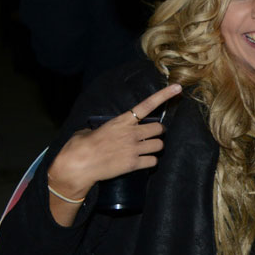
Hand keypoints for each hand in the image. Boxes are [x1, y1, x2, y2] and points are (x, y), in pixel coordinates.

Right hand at [47, 83, 178, 222]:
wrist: (77, 165)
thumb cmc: (80, 146)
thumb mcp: (91, 130)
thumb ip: (105, 128)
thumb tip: (102, 130)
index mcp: (121, 121)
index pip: (147, 105)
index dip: (164, 95)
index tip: (177, 88)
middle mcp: (131, 133)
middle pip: (159, 129)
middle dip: (158, 132)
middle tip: (151, 136)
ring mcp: (134, 149)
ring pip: (160, 145)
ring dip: (156, 147)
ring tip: (147, 149)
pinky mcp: (133, 164)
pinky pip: (153, 161)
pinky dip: (151, 161)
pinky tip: (143, 161)